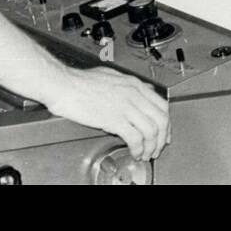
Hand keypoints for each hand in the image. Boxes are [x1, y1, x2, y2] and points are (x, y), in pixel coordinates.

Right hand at [45, 64, 169, 160]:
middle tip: (157, 148)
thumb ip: (129, 85)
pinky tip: (134, 152)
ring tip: (145, 154)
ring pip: (151, 130)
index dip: (166, 123)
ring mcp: (125, 106)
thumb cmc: (82, 81)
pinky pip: (135, 138)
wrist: (65, 85)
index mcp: (133, 84)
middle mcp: (133, 94)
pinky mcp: (114, 119)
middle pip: (161, 119)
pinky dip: (138, 148)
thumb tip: (142, 90)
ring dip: (151, 146)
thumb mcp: (112, 76)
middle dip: (162, 138)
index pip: (161, 105)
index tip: (163, 133)